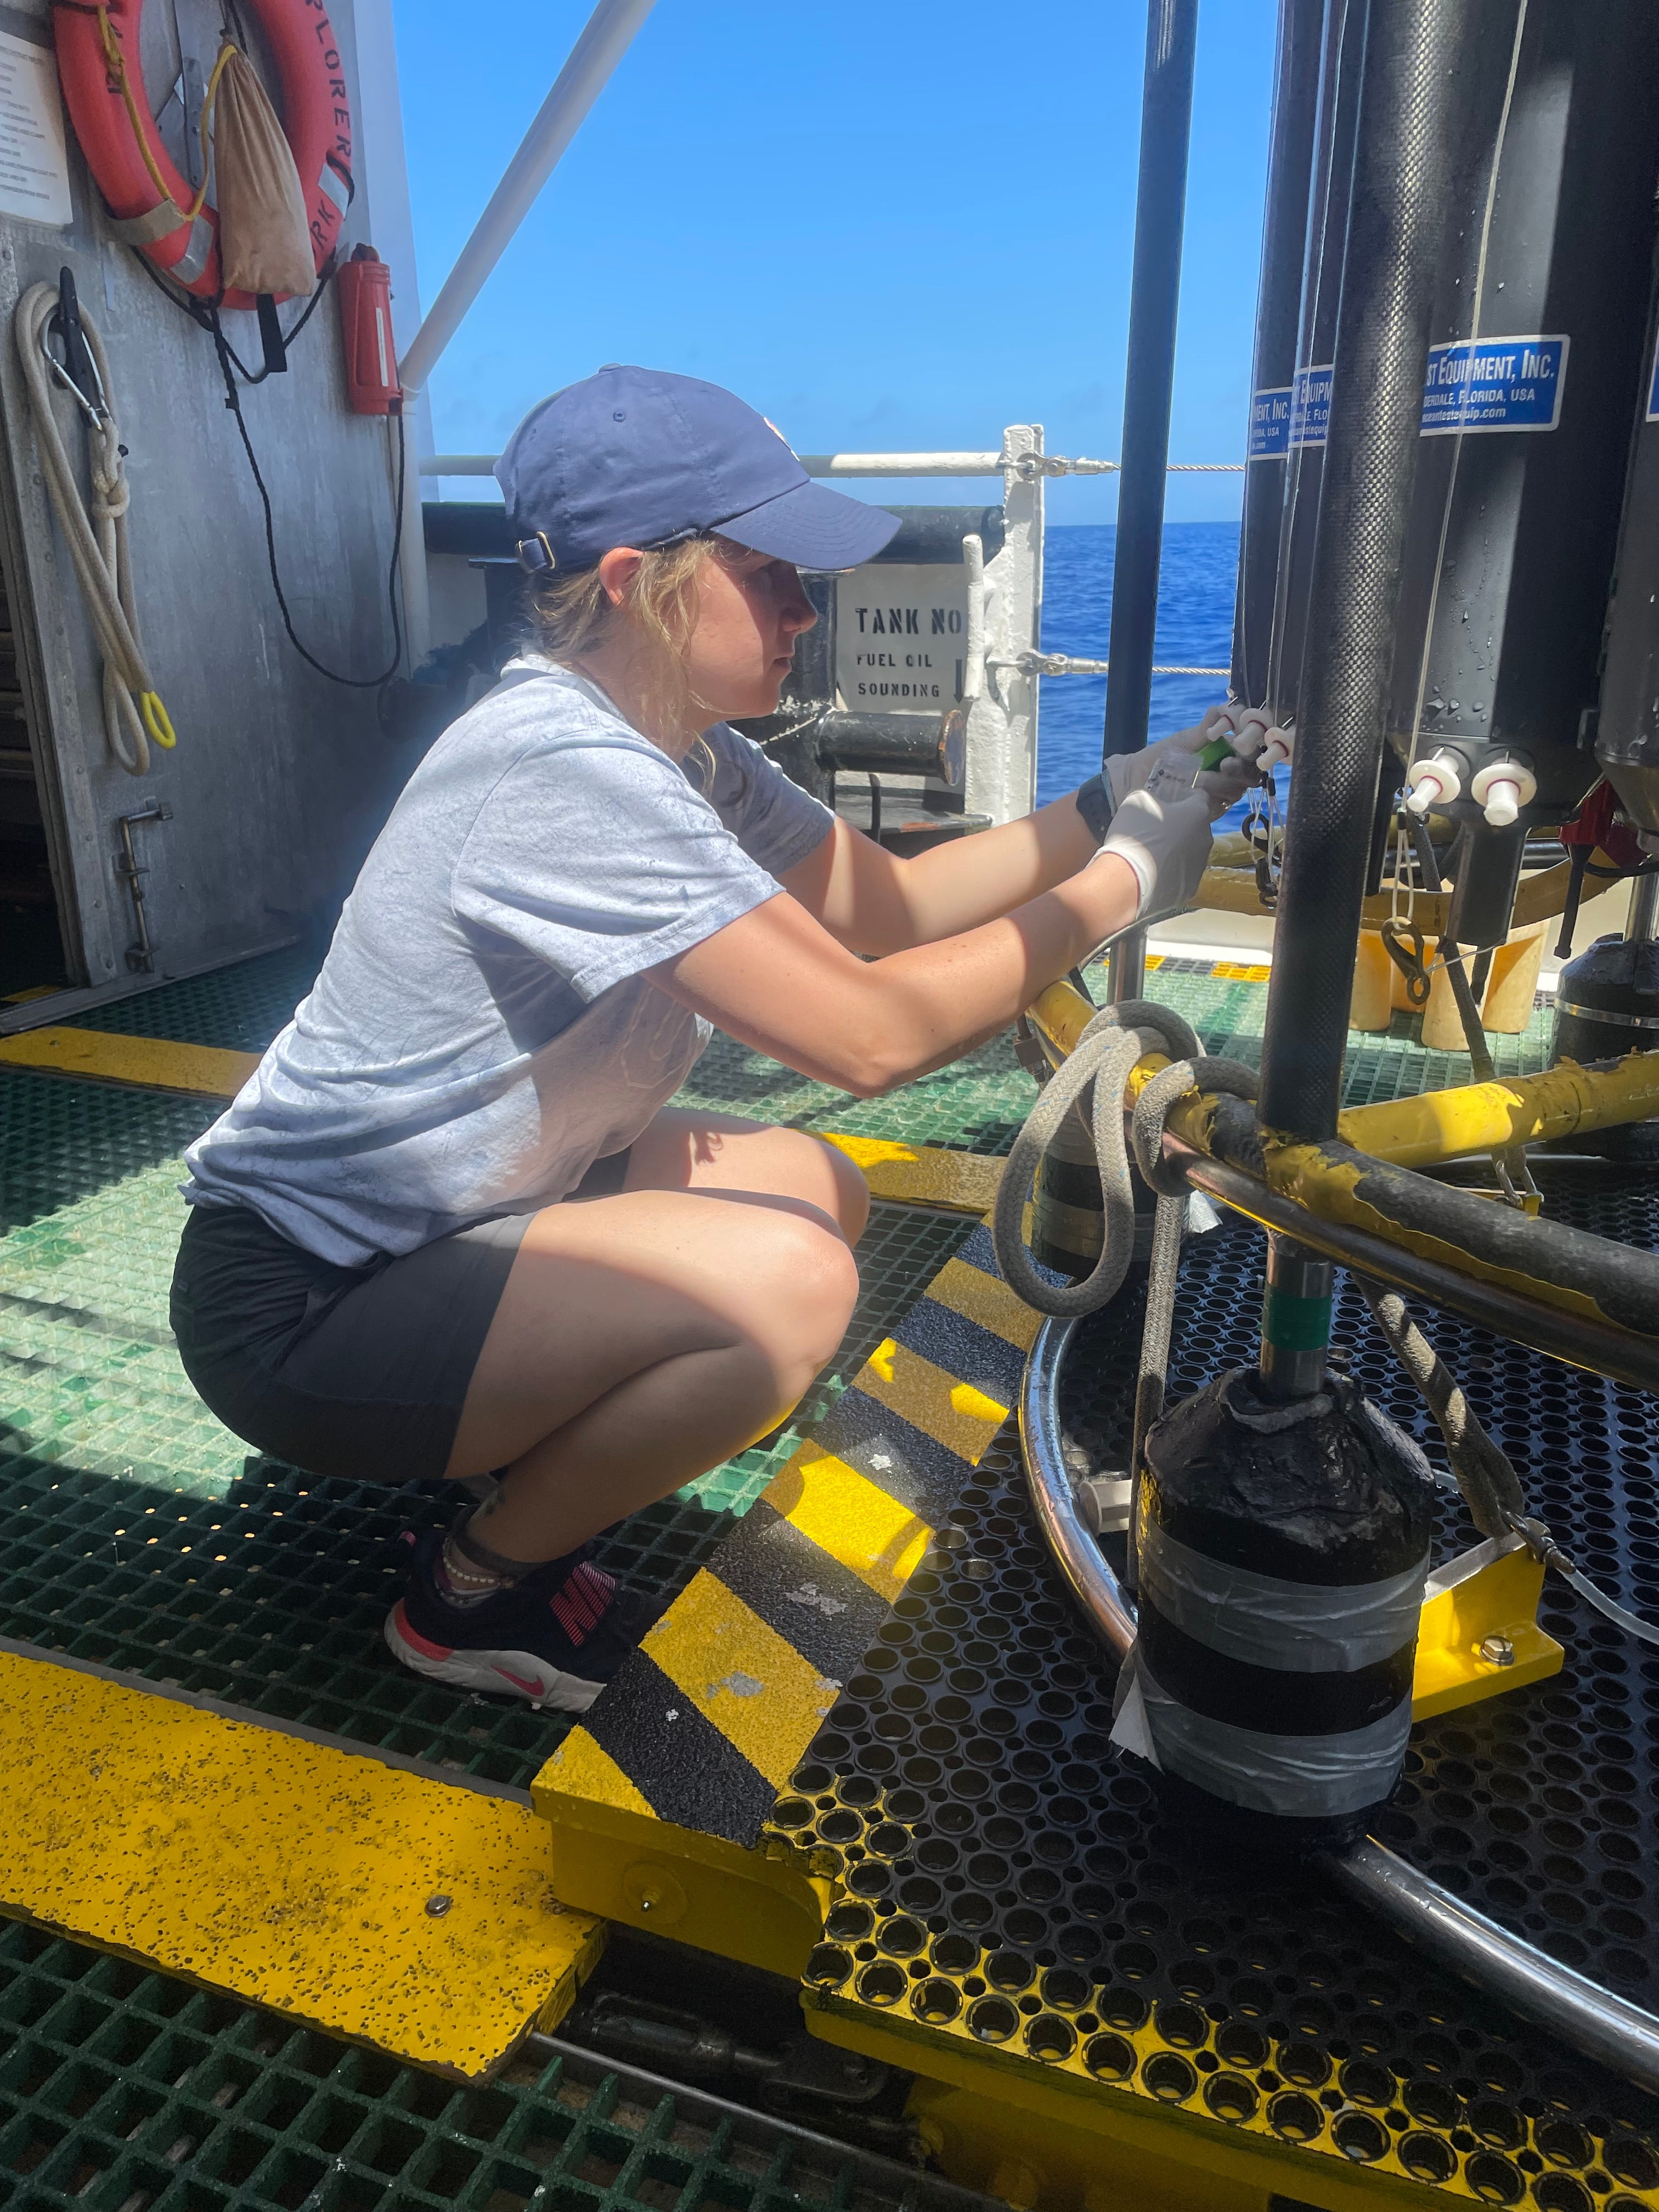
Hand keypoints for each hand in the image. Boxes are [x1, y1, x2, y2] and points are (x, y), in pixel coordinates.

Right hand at [1092, 768, 1213, 921]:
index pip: (1199, 797)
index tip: (1168, 803)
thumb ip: (1154, 799)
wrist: (1126, 880)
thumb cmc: (1134, 835)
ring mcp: (1199, 866)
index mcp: (1198, 813)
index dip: (1183, 798)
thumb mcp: (1136, 801)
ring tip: (1153, 856)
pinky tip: (1154, 875)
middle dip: (1181, 827)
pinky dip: (1171, 874)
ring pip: (1191, 853)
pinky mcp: (1190, 889)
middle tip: (1157, 831)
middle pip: (1196, 827)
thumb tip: (1156, 805)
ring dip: (1177, 851)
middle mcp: (1206, 839)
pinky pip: (1182, 875)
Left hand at [1104, 703, 1291, 819]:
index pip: (1249, 748)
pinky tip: (1197, 795)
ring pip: (1237, 789)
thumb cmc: (1158, 758)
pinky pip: (1221, 806)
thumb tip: (1221, 708)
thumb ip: (1204, 728)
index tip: (1238, 744)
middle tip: (1224, 765)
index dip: (1251, 745)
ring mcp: (1220, 792)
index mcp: (1223, 752)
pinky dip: (1212, 800)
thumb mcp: (1182, 741)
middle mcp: (1226, 772)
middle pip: (1249, 771)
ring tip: (1199, 780)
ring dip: (1221, 784)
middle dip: (1239, 768)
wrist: (1135, 783)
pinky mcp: (1210, 810)